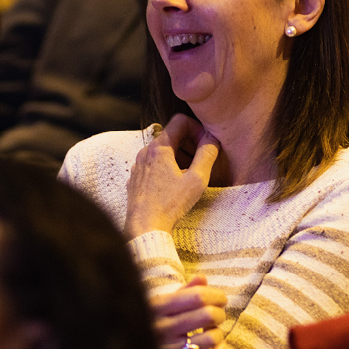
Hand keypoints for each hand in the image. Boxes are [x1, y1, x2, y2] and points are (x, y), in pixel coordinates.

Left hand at [124, 114, 217, 238]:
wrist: (145, 227)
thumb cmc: (170, 205)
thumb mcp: (197, 179)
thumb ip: (207, 154)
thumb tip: (212, 138)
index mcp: (159, 147)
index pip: (180, 121)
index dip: (197, 128)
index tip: (206, 145)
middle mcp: (145, 151)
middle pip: (172, 135)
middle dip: (190, 143)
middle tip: (203, 160)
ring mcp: (139, 164)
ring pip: (163, 150)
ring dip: (180, 156)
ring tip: (191, 175)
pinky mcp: (137, 177)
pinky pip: (154, 163)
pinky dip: (168, 167)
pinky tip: (176, 184)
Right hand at [151, 275, 228, 348]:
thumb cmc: (150, 325)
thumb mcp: (160, 305)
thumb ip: (183, 291)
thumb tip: (203, 278)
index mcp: (157, 307)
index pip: (197, 296)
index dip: (216, 295)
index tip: (221, 299)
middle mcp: (160, 328)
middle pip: (208, 315)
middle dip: (219, 313)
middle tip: (217, 316)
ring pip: (212, 338)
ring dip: (218, 333)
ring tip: (211, 332)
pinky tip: (216, 347)